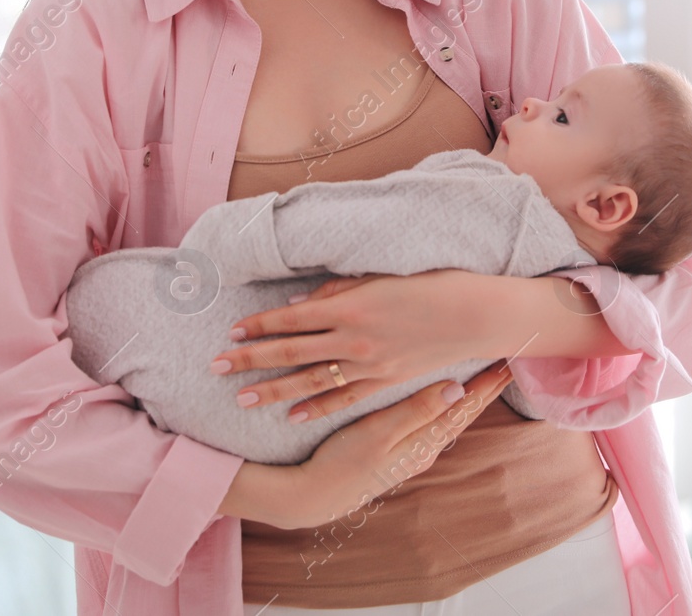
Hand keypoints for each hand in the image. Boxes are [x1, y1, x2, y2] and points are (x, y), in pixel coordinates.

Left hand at [210, 269, 497, 421]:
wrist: (476, 314)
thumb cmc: (432, 283)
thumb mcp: (380, 276)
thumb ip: (339, 289)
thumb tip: (302, 301)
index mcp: (349, 305)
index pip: (291, 318)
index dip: (259, 326)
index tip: (232, 331)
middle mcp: (353, 338)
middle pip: (290, 352)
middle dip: (250, 359)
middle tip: (215, 366)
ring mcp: (369, 365)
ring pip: (310, 381)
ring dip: (274, 390)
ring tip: (242, 398)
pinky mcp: (386, 381)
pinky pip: (344, 399)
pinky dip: (317, 408)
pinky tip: (293, 416)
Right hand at [217, 359, 513, 529]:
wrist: (311, 496)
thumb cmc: (342, 462)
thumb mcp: (378, 434)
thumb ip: (415, 412)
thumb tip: (456, 390)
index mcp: (424, 442)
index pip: (465, 409)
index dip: (487, 386)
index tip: (509, 364)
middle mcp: (423, 448)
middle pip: (461, 413)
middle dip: (482, 390)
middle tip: (504, 364)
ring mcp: (409, 453)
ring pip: (445, 418)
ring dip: (464, 398)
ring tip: (480, 377)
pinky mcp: (394, 453)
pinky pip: (428, 424)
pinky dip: (440, 407)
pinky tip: (438, 400)